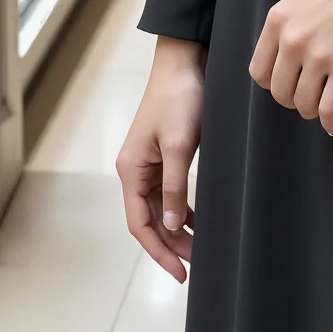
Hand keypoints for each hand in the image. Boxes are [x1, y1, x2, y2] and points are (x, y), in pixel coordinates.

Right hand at [117, 37, 204, 280]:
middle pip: (150, 220)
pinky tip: (199, 219)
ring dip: (178, 229)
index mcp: (131, 170)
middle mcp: (135, 170)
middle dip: (171, 244)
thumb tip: (173, 225)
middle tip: (197, 264)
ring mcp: (149, 162)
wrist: (185, 59)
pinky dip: (183, 208)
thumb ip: (174, 188)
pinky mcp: (165, 153)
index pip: (140, 224)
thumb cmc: (179, 98)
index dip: (159, 251)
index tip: (180, 272)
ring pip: (161, 208)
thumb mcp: (178, 145)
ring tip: (201, 248)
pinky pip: (169, 192)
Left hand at [249, 0, 332, 136]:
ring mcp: (319, 57)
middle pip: (280, 92)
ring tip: (323, 107)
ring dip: (313, 110)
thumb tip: (287, 59)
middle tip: (308, 97)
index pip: (259, 71)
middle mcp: (293, 41)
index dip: (274, 84)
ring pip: (303, 105)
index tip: (287, 84)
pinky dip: (331, 123)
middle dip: (293, 100)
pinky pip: (329, 110)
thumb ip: (290, 26)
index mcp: (278, 21)